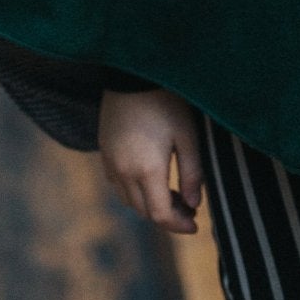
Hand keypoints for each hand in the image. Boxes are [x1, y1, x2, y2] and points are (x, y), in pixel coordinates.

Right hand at [98, 87, 203, 233]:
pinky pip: (117, 184)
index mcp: (147, 170)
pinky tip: (150, 180)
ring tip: (173, 195)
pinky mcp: (104, 151)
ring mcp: (110, 162)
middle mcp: (124, 172)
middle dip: (168, 215)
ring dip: (150, 204)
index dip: (178, 225)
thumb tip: (194, 204)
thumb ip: (192, 173)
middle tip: (189, 208)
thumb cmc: (166, 102)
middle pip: (144, 211)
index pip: (160, 215)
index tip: (195, 225)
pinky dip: (134, 191)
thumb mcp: (187, 135)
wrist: (132, 74)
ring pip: (129, 200)